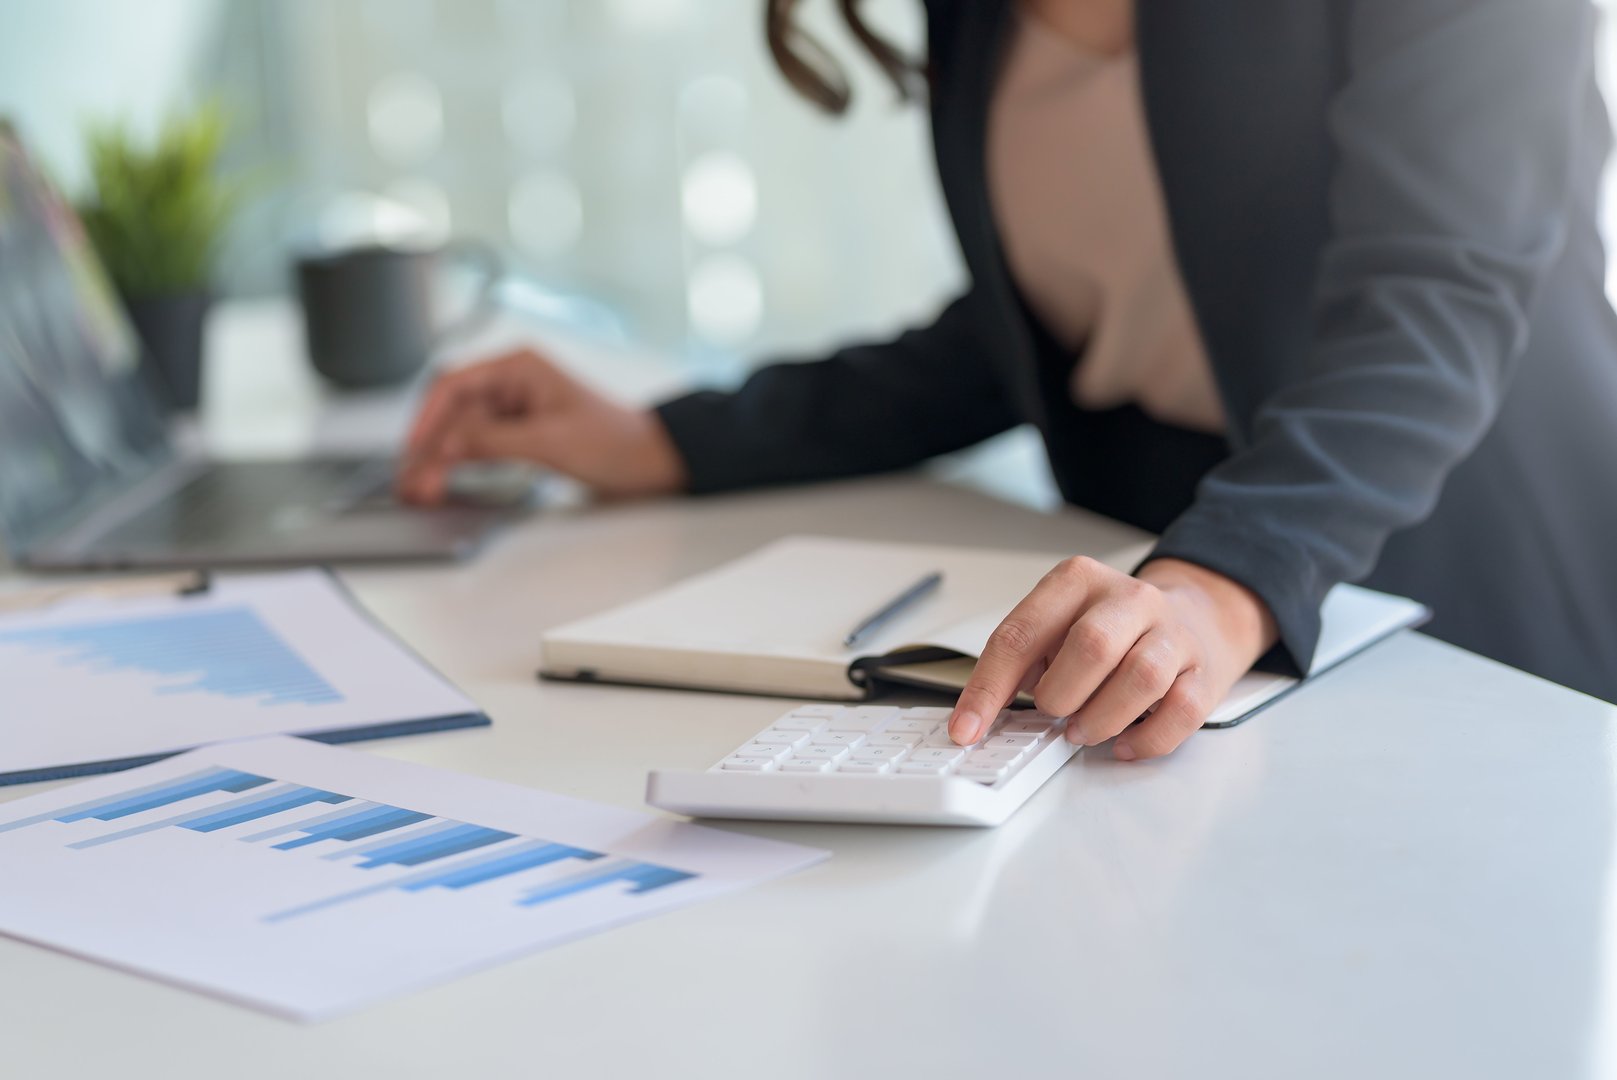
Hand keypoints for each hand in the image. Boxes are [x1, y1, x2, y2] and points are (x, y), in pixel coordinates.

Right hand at [396, 349, 687, 502]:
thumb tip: (447, 446)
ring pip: (460, 430)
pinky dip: (458, 464)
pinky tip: (443, 481)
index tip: (412, 449)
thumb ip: (495, 441)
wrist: (651, 461)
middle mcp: (511, 382)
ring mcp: (513, 408)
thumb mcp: (551, 441)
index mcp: (519, 366)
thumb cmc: (616, 440)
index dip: (426, 417)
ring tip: (421, 489)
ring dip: (439, 459)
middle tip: (411, 482)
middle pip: (451, 410)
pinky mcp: (517, 432)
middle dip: (429, 446)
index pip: (454, 383)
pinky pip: (476, 445)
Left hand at [948, 556, 1277, 760]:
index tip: (967, 729)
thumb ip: (1023, 661)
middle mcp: (1129, 598)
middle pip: (1090, 646)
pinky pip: (1180, 711)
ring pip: (1141, 677)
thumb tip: (978, 717)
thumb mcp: (1058, 625)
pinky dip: (1147, 739)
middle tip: (1053, 713)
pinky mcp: (1203, 671)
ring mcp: (1173, 633)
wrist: (1196, 616)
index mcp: (1077, 581)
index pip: (1021, 633)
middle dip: (1060, 695)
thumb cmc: (1113, 628)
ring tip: (1082, 731)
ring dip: (1101, 718)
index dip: (989, 688)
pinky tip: (1125, 744)